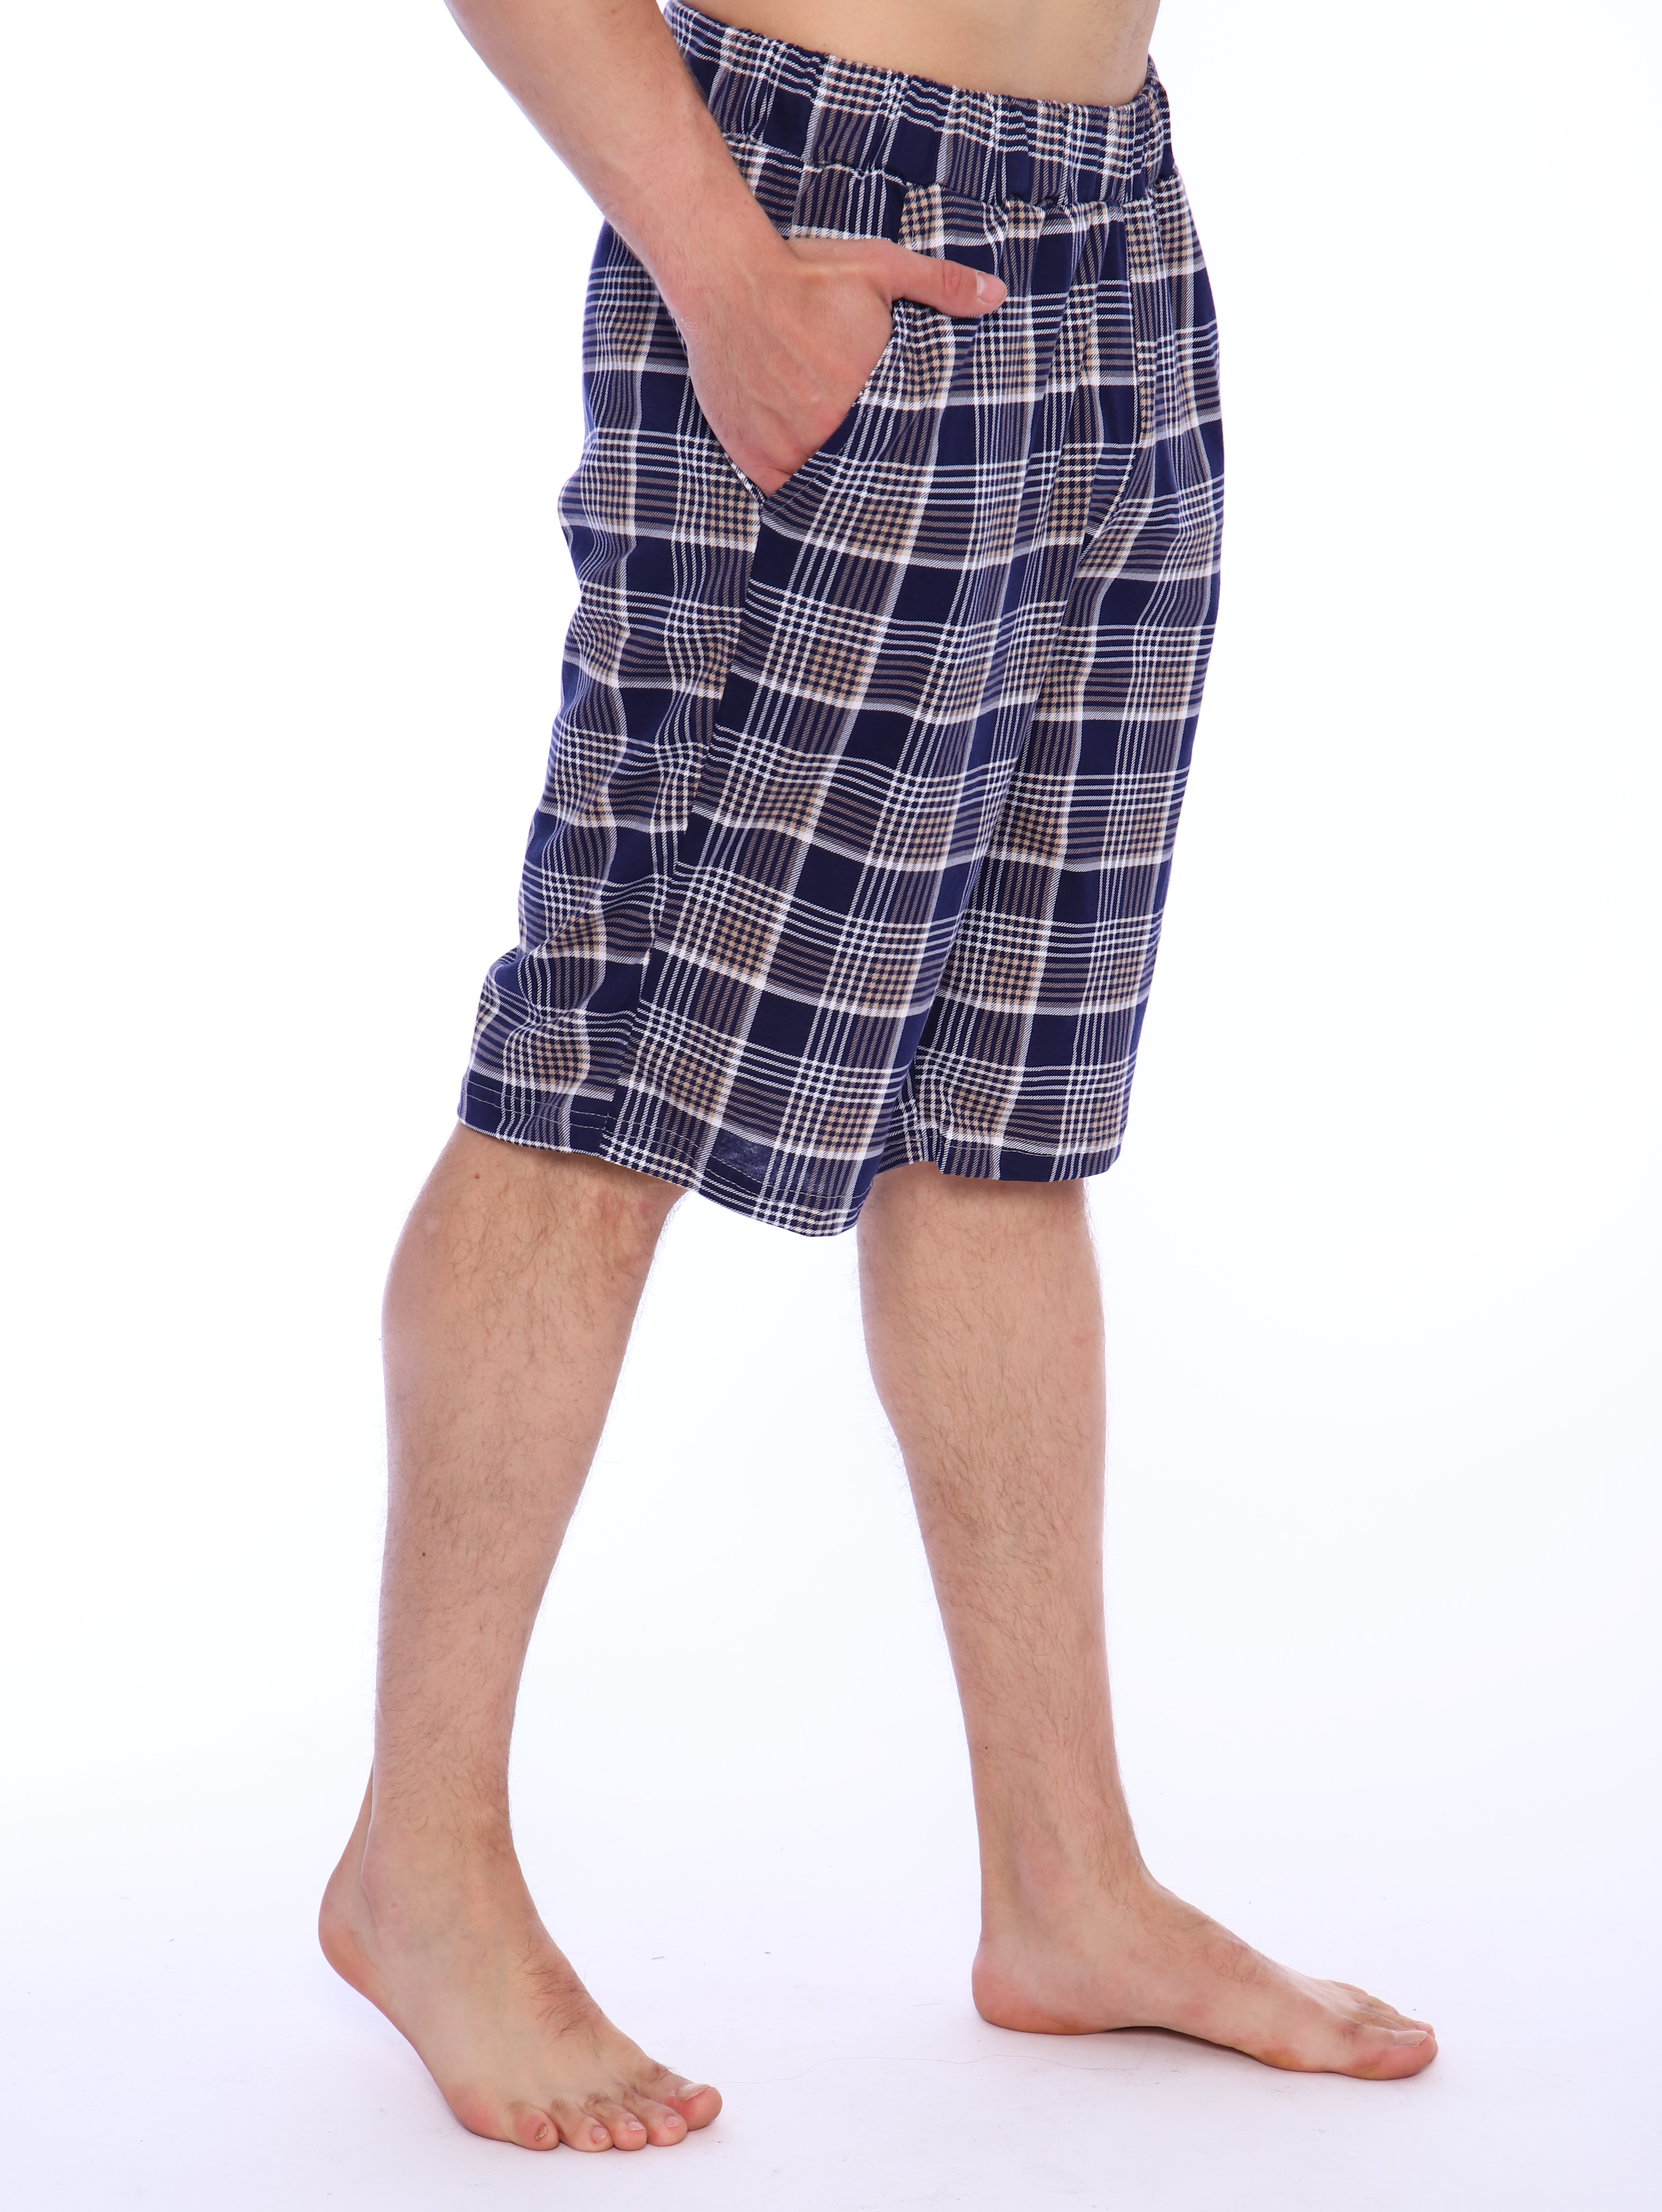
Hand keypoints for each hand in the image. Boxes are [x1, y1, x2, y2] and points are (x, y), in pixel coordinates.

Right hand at [681, 237, 1004, 495]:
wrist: (727, 277)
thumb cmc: (804, 273)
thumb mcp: (880, 269)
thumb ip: (940, 285)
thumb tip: (997, 296)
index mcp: (866, 396)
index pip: (898, 446)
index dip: (905, 456)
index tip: (914, 464)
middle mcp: (826, 431)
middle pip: (857, 471)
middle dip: (868, 473)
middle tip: (882, 485)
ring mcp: (785, 448)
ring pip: (819, 487)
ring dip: (829, 483)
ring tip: (842, 484)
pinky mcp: (751, 456)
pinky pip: (779, 493)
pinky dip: (791, 490)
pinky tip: (803, 481)